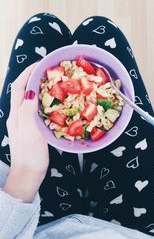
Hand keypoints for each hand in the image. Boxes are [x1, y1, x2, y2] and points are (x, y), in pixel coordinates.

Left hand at [3, 63, 48, 202]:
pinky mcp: (31, 127)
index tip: (40, 64)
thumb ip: (27, 112)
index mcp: (16, 114)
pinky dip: (42, 99)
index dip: (27, 73)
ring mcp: (24, 121)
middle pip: (22, 90)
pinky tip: (52, 101)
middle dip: (32, 77)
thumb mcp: (30, 133)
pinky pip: (35, 107)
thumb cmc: (30, 155)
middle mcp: (18, 115)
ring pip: (29, 98)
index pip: (18, 87)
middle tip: (48, 70)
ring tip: (51, 81)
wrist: (28, 174)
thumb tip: (30, 92)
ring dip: (37, 86)